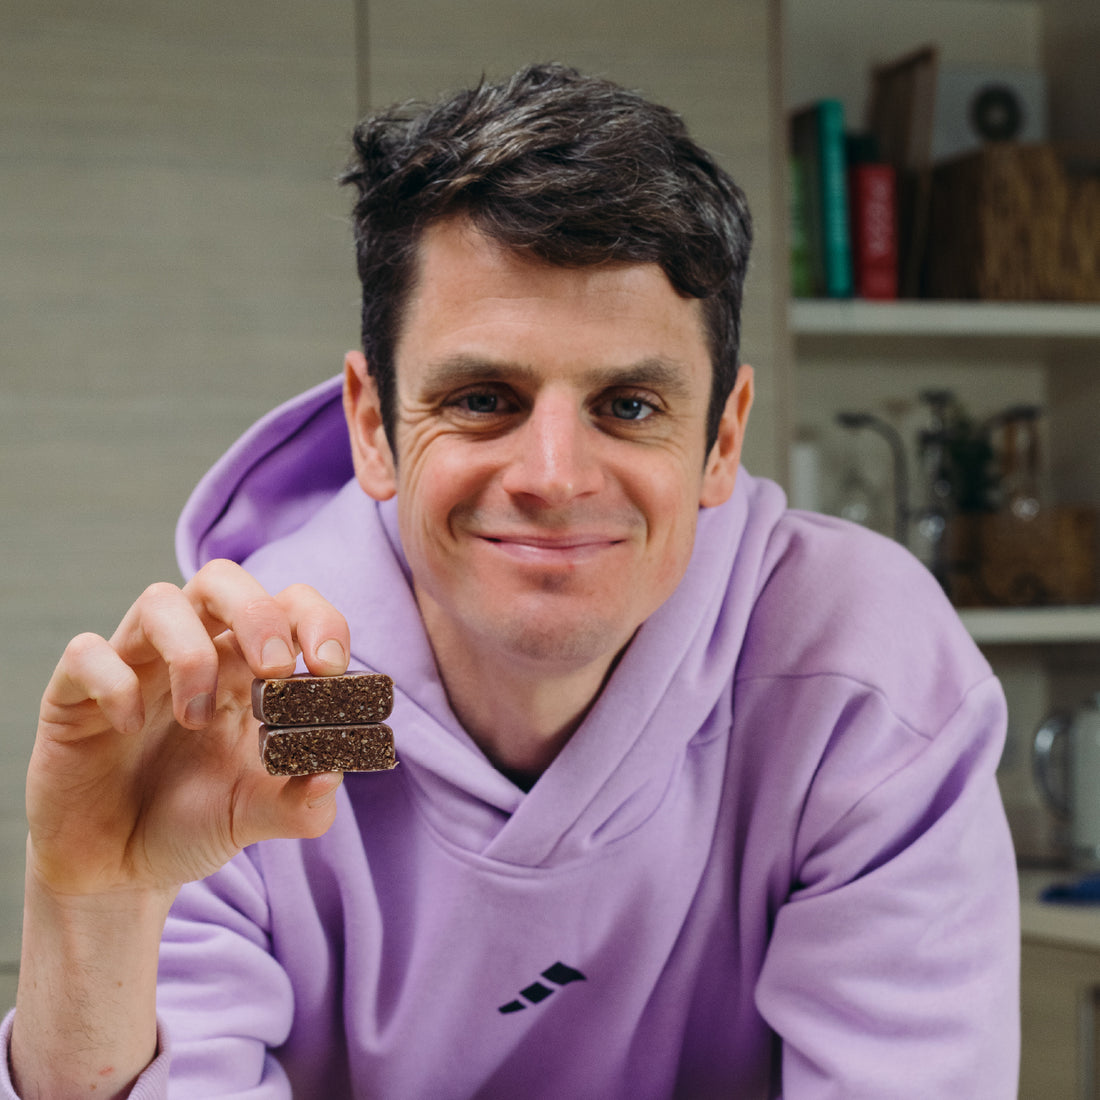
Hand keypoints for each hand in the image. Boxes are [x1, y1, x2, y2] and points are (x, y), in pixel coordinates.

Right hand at [25, 558, 351, 900]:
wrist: (116, 870)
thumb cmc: (193, 822)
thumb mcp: (255, 817)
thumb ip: (301, 803)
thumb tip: (332, 774)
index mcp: (246, 667)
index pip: (287, 604)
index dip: (316, 620)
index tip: (330, 666)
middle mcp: (193, 651)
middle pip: (223, 580)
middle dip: (257, 612)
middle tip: (273, 668)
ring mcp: (134, 665)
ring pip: (159, 600)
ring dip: (189, 653)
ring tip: (196, 719)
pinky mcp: (76, 694)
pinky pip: (87, 652)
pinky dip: (114, 683)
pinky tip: (127, 728)